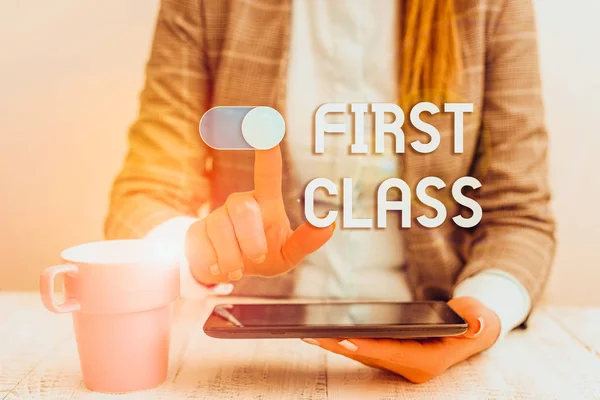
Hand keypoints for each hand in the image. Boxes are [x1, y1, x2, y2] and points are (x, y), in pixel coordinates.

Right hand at [185, 145, 333, 283]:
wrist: (227, 274)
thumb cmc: (264, 257)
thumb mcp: (287, 255)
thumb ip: (305, 241)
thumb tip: (328, 225)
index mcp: (264, 202)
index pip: (267, 171)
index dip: (266, 150)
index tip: (265, 124)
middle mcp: (240, 202)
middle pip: (243, 208)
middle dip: (251, 239)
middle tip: (258, 258)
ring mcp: (216, 215)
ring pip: (221, 227)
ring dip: (233, 256)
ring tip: (238, 269)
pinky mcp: (196, 230)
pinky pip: (202, 243)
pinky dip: (215, 262)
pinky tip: (219, 267)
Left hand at [301, 297, 500, 382]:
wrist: (471, 328)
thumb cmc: (474, 322)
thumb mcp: (480, 320)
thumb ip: (478, 322)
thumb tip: (476, 322)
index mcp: (428, 361)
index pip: (394, 354)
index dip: (370, 348)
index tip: (347, 341)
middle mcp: (410, 365)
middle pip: (371, 355)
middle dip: (342, 346)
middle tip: (315, 336)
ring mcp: (399, 361)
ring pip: (363, 354)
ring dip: (338, 345)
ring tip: (312, 334)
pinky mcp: (391, 353)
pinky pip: (364, 348)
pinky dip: (346, 341)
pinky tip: (326, 333)